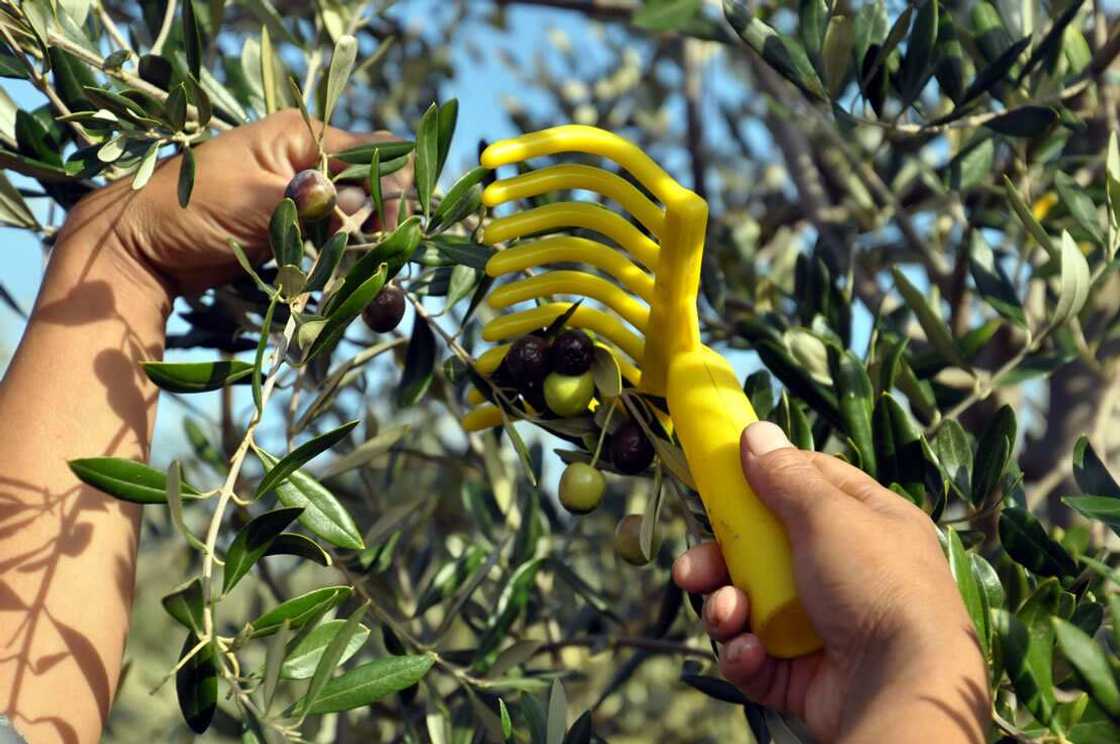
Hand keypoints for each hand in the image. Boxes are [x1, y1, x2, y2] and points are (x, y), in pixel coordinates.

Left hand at [60, 109, 408, 298]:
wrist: (142, 246)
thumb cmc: (187, 210)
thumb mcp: (252, 201)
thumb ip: (310, 202)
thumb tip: (360, 204)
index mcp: (301, 135)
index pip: (377, 152)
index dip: (389, 190)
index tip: (383, 232)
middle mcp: (309, 159)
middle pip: (375, 185)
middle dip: (381, 223)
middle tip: (372, 260)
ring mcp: (303, 194)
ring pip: (361, 215)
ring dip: (365, 245)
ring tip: (360, 275)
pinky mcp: (297, 226)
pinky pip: (339, 237)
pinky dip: (345, 258)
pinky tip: (342, 277)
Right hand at [673, 421, 988, 742]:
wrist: (901, 688)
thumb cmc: (877, 586)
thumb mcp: (829, 515)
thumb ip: (786, 476)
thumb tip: (755, 432)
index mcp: (867, 525)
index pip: (807, 487)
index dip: (762, 480)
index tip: (720, 479)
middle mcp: (846, 573)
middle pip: (762, 553)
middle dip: (719, 561)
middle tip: (691, 570)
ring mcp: (823, 627)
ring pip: (749, 606)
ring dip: (725, 609)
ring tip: (727, 615)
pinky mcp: (804, 675)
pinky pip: (756, 657)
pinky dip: (744, 655)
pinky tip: (749, 653)